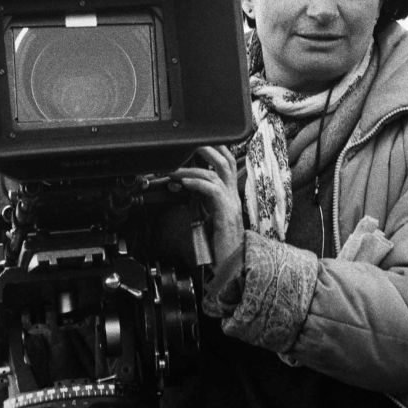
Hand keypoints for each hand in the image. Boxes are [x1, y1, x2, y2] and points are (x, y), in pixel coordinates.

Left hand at [170, 145, 244, 267]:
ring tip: (174, 170)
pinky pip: (212, 191)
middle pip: (226, 161)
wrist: (233, 266)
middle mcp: (232, 196)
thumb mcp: (207, 216)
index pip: (227, 164)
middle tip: (189, 143)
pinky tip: (183, 183)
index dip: (215, 149)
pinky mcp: (225, 213)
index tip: (198, 141)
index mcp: (229, 195)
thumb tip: (179, 185)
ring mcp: (231, 204)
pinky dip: (197, 183)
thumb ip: (198, 199)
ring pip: (216, 173)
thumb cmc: (219, 245)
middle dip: (208, 148)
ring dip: (192, 169)